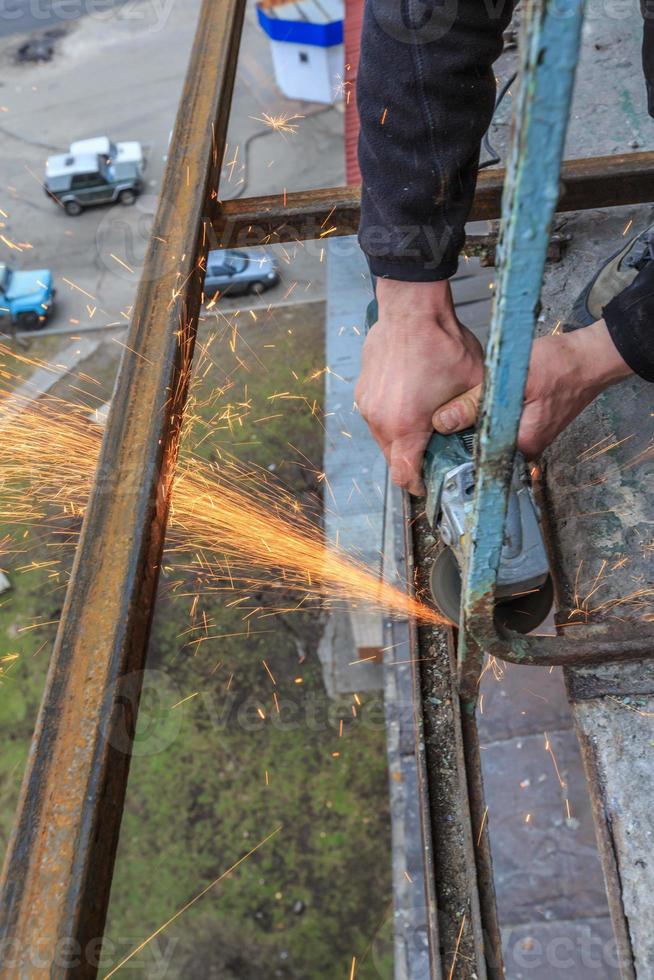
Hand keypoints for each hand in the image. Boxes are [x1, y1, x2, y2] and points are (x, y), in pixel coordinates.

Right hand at [355, 279, 483, 494]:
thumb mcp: (473, 386)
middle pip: (393, 460)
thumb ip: (473, 420)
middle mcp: (379, 420)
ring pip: (384, 437)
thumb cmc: (443, 343)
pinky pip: (377, 415)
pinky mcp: (362, 389)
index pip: (404, 476)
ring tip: (426, 421)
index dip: (420, 484)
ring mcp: (367, 404)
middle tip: (436, 449)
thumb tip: (482, 445)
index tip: (433, 481)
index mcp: (405, 426)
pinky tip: (412, 399)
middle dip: (414, 460)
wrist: (412, 307)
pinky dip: (393, 416)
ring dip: (403, 437)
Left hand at [432, 320, 631, 457]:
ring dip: (474, 426)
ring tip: (450, 414)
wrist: (590, 357)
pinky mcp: (530, 427)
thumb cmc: (558, 365)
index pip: (478, 461)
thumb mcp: (510, 379)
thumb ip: (475, 402)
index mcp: (521, 446)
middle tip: (436, 424)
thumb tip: (442, 422)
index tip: (434, 441)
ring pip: (490, 438)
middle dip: (460, 438)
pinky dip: (489, 418)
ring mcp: (530, 439)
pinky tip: (475, 406)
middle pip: (482, 450)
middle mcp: (526, 450)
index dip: (453, 451)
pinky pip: (502, 429)